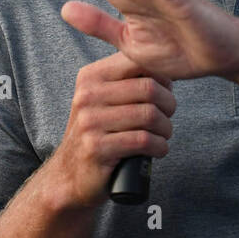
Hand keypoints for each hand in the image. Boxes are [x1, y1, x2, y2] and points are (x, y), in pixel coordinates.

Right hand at [48, 51, 176, 209]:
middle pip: (148, 88)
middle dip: (169, 104)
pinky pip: (143, 141)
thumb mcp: (103, 100)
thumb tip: (165, 70)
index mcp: (91, 77)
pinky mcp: (97, 148)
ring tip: (163, 135)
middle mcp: (87, 96)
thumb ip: (126, 81)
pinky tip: (158, 150)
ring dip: (166, 128)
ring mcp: (90, 122)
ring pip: (149, 115)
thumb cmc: (97, 135)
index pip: (137, 62)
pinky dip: (159, 146)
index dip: (161, 77)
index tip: (166, 92)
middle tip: (168, 116)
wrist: (70, 175)